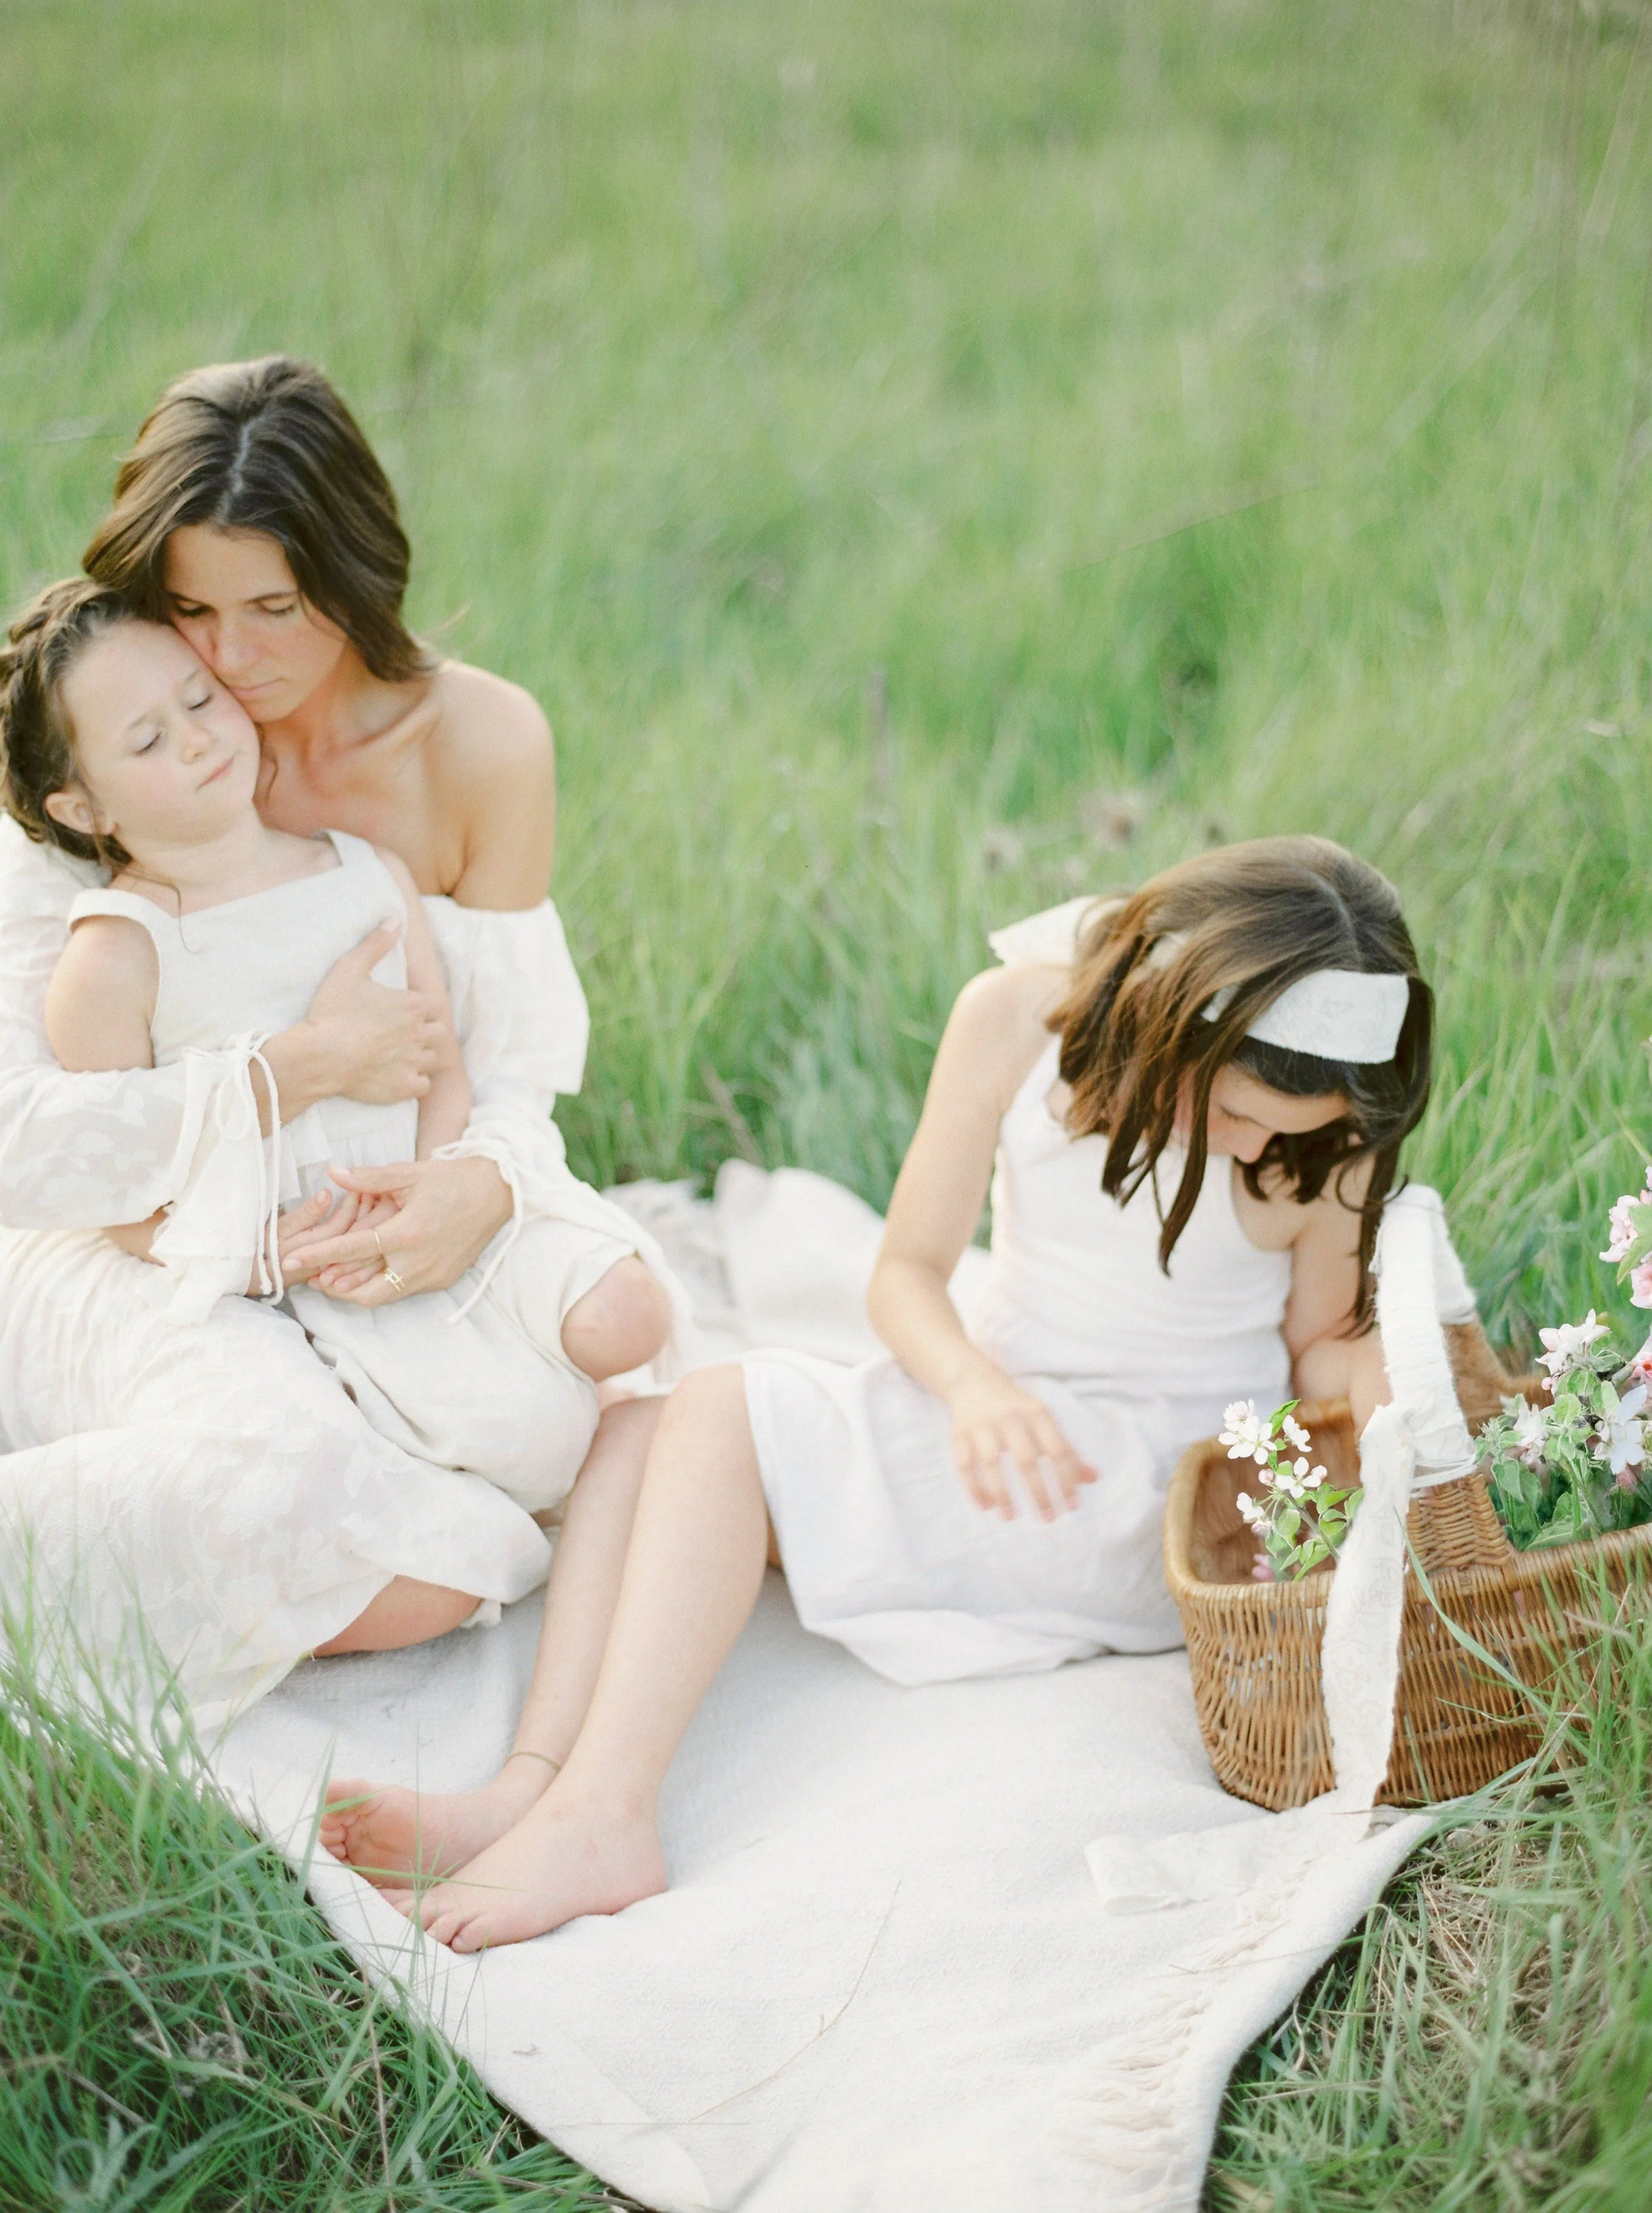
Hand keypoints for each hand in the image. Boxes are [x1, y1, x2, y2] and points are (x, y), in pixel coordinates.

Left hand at [278, 1154, 513, 1305]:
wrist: (498, 1193)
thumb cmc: (452, 1179)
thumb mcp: (409, 1173)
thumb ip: (368, 1178)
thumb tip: (332, 1173)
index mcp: (407, 1233)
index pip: (350, 1249)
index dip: (316, 1255)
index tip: (289, 1261)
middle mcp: (419, 1262)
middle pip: (362, 1291)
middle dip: (333, 1287)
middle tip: (312, 1275)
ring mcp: (432, 1275)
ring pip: (381, 1297)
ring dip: (355, 1289)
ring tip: (333, 1277)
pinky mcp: (442, 1280)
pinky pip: (402, 1290)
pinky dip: (380, 1284)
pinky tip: (368, 1271)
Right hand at [281, 922, 450, 1110]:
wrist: (319, 1056)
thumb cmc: (332, 1011)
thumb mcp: (349, 968)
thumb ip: (375, 944)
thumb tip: (396, 920)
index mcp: (413, 1006)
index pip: (434, 1005)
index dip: (421, 1008)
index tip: (406, 1012)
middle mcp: (420, 1034)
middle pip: (439, 1032)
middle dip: (426, 1031)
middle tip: (404, 1034)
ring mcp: (414, 1062)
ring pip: (433, 1059)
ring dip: (422, 1056)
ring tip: (402, 1055)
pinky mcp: (404, 1087)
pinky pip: (423, 1085)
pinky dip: (416, 1081)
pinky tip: (401, 1076)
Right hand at [943, 1361, 1096, 1521]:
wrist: (973, 1380)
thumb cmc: (1017, 1407)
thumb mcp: (1044, 1420)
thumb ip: (1067, 1449)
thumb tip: (1094, 1479)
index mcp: (1037, 1413)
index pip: (1058, 1450)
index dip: (1067, 1480)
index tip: (1072, 1507)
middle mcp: (1009, 1418)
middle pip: (1026, 1461)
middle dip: (1039, 1493)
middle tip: (1048, 1519)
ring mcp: (981, 1426)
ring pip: (991, 1465)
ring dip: (1002, 1495)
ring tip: (1011, 1518)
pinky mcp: (959, 1435)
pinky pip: (963, 1466)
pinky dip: (974, 1489)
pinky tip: (986, 1507)